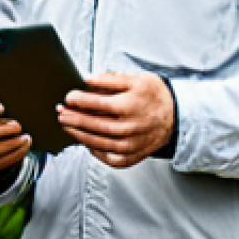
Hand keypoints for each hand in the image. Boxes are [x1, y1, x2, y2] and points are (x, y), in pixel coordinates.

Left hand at [58, 71, 173, 168]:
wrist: (177, 115)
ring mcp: (135, 143)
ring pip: (102, 143)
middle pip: (98, 125)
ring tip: (67, 126)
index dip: (80, 101)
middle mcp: (133, 126)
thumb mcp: (137, 79)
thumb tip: (88, 79)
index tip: (68, 97)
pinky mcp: (135, 155)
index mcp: (133, 104)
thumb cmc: (153, 95)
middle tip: (61, 113)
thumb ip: (111, 79)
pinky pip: (113, 159)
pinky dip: (98, 153)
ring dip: (80, 135)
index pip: (100, 103)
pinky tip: (87, 144)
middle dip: (75, 119)